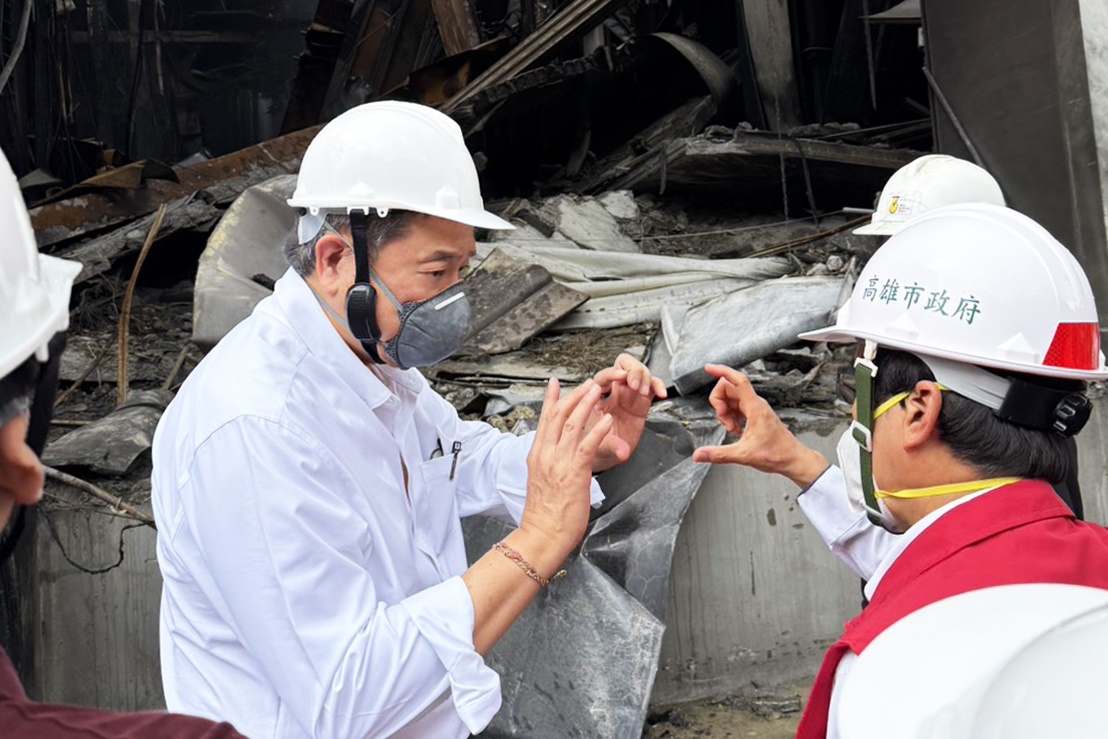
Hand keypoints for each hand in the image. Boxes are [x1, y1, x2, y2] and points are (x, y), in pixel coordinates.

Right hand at [520, 378, 612, 553]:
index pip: (543, 420)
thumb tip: (556, 459)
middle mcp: (545, 455)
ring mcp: (558, 462)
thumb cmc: (545, 516)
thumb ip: (549, 465)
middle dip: (573, 396)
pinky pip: (587, 445)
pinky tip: (607, 420)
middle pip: (557, 415)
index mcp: (536, 456)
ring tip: (597, 390)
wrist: (542, 535)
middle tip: (587, 383)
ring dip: (587, 404)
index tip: (555, 384)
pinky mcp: (574, 472)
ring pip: (572, 424)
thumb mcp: (542, 482)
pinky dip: (598, 430)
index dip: (551, 399)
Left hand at [588, 353, 666, 470]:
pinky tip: (662, 393)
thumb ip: (612, 446)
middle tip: (635, 385)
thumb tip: (624, 452)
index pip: (603, 376)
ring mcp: (628, 395)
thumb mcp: (600, 447)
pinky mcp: (641, 401)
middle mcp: (612, 392)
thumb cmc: (595, 445)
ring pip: (639, 372)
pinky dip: (658, 385)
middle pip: (623, 365)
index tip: (621, 376)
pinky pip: (652, 386)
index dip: (612, 373)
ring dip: (644, 377)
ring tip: (644, 392)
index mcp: (595, 397)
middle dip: (631, 371)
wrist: (605, 455)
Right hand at [692, 364, 828, 487]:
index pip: (737, 380)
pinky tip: (735, 429)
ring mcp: (755, 408)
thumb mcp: (743, 455)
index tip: (708, 368)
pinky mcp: (755, 414)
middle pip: (728, 388)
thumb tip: (698, 455)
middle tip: (724, 421)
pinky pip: (736, 406)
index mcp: (754, 407)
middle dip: (719, 403)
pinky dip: (730, 416)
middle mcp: (755, 404)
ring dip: (725, 412)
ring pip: (731, 398)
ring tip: (732, 429)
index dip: (721, 371)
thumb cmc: (776, 454)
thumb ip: (718, 455)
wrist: (792, 459)